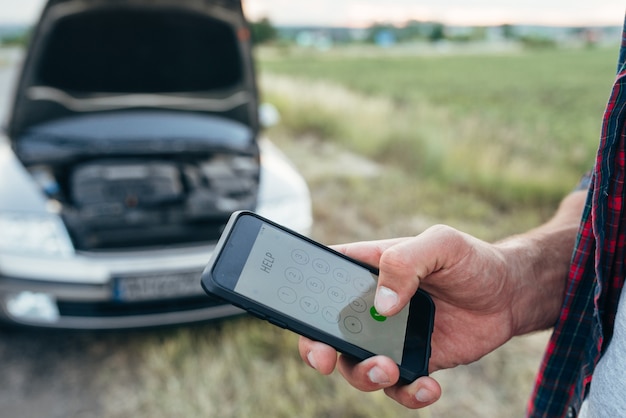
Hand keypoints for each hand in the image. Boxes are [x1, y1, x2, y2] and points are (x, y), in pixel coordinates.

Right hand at [300, 225, 522, 407]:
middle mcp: (372, 306)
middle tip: (326, 361)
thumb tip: (382, 305)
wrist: (509, 294)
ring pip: (358, 365)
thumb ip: (406, 262)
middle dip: (318, 350)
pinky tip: (429, 387)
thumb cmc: (471, 260)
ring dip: (364, 375)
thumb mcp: (441, 244)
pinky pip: (399, 388)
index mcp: (368, 270)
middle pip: (329, 332)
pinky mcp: (414, 362)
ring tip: (388, 370)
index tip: (304, 321)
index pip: (323, 282)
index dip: (303, 301)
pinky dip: (408, 394)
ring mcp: (391, 337)